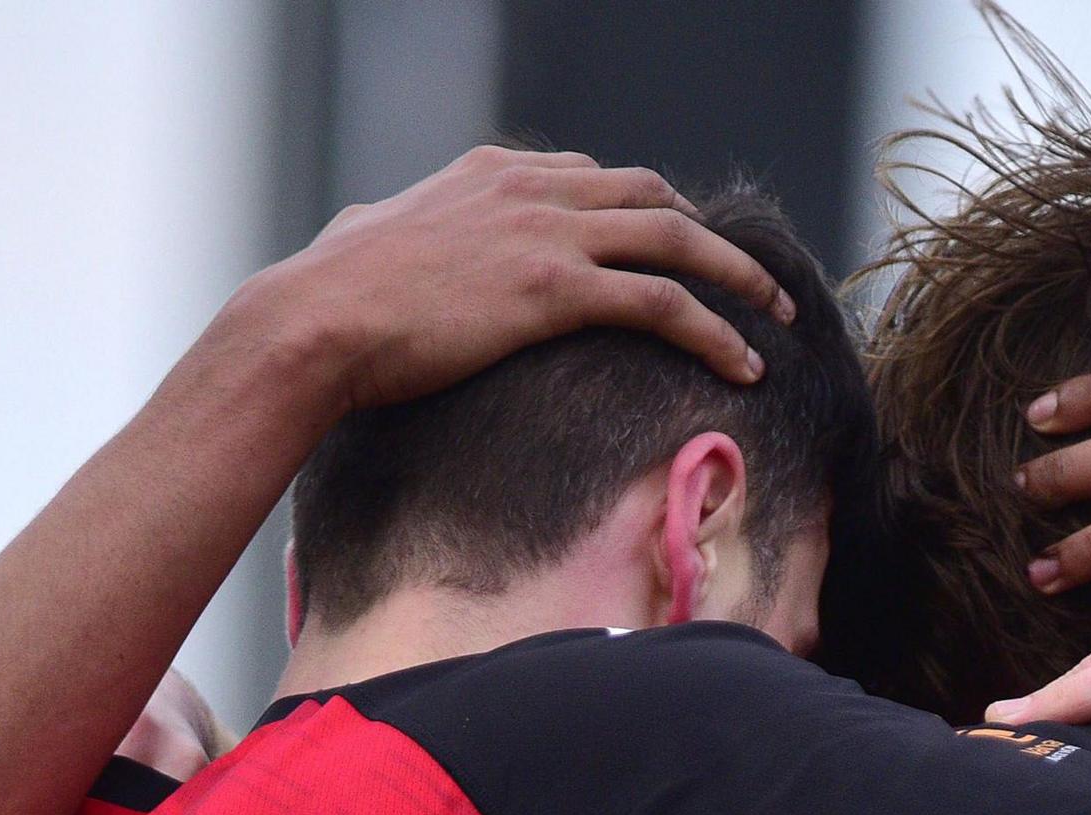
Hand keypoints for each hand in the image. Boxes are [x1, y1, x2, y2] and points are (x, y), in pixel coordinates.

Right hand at [235, 146, 793, 417]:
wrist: (314, 320)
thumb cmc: (324, 296)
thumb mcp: (362, 238)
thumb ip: (383, 227)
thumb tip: (360, 231)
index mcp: (490, 174)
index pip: (590, 175)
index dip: (640, 209)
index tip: (668, 245)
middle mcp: (531, 189)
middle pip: (651, 196)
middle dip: (706, 234)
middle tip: (744, 276)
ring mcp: (548, 233)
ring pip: (677, 240)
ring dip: (738, 276)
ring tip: (777, 314)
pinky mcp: (556, 289)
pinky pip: (663, 302)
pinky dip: (715, 329)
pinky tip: (745, 364)